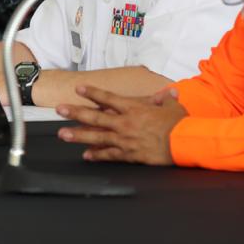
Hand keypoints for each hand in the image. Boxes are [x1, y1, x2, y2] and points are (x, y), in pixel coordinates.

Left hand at [56, 85, 187, 165]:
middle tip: (60, 110)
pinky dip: (97, 155)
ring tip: (63, 134)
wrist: (183, 143)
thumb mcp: (172, 107)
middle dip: (75, 112)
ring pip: (97, 136)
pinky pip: (109, 155)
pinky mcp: (129, 154)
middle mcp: (125, 123)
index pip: (108, 98)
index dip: (92, 93)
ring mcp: (125, 139)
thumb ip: (164, 100)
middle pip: (95, 116)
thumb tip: (169, 93)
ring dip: (78, 135)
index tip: (79, 89)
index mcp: (133, 108)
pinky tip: (86, 155)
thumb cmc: (178, 124)